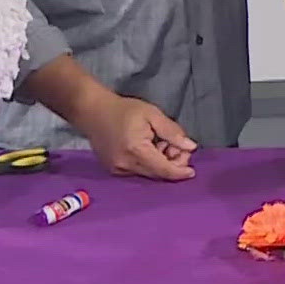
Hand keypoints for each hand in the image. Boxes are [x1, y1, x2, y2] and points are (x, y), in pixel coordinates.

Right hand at [72, 94, 198, 180]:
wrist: (92, 111)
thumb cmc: (124, 110)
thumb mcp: (152, 115)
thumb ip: (172, 132)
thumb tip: (190, 147)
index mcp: (136, 150)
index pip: (163, 169)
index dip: (180, 172)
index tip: (192, 172)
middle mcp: (125, 165)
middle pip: (157, 174)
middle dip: (172, 164)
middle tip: (177, 146)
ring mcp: (117, 169)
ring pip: (148, 173)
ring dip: (160, 163)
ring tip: (160, 143)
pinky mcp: (113, 169)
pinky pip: (137, 171)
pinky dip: (148, 163)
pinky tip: (149, 148)